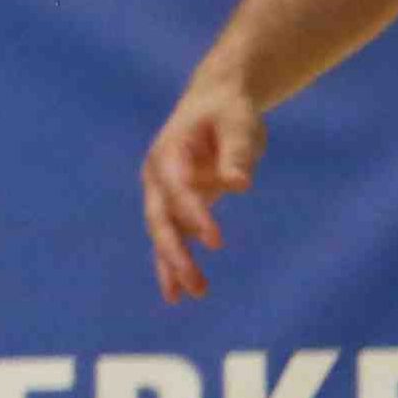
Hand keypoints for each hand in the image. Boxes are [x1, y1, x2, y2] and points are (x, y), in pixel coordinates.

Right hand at [141, 66, 262, 300]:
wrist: (217, 103)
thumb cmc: (229, 112)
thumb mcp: (239, 124)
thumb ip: (236, 154)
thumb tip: (239, 184)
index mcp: (168, 153)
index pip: (177, 189)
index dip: (194, 215)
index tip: (216, 241)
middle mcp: (158, 177)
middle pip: (160, 219)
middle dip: (174, 251)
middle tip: (194, 281)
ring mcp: (165, 194)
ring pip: (163, 234)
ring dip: (174, 264)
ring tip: (194, 294)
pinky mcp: (178, 207)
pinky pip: (173, 239)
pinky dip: (173, 265)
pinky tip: (179, 294)